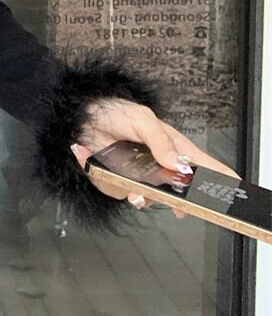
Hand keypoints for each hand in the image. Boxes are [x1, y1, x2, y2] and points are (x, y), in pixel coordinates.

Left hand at [69, 97, 239, 219]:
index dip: (219, 178)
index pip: (201, 164)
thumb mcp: (141, 119)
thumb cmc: (115, 111)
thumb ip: (160, 141)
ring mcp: (139, 176)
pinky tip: (98, 163)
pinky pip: (119, 192)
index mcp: (171, 146)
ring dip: (136, 193)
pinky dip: (108, 181)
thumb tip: (178, 165)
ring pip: (147, 198)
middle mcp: (158, 164)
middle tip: (175, 205)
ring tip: (128, 184)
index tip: (234, 190)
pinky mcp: (118, 181)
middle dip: (175, 201)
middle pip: (177, 192)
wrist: (80, 116)